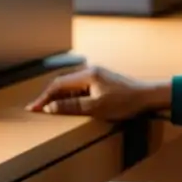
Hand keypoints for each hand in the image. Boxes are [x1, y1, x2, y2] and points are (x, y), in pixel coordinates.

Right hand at [25, 65, 167, 119]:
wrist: (147, 96)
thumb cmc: (125, 102)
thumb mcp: (96, 107)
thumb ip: (72, 106)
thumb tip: (50, 107)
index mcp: (87, 75)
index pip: (58, 84)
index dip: (44, 97)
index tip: (33, 108)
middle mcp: (90, 72)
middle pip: (63, 83)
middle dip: (49, 96)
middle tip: (36, 109)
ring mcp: (97, 76)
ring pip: (71, 86)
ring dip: (59, 97)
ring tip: (48, 109)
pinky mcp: (102, 82)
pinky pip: (80, 88)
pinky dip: (71, 97)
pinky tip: (68, 106)